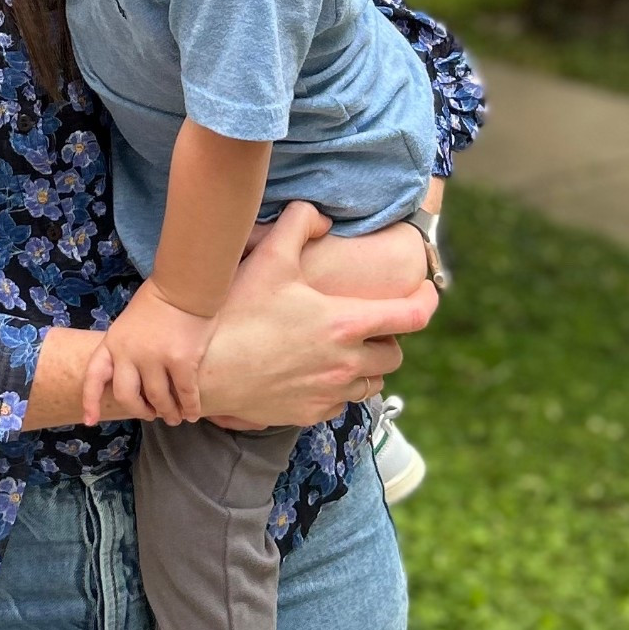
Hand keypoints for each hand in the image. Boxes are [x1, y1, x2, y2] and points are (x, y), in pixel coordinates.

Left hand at [83, 278, 217, 426]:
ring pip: (159, 400)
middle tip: (151, 415)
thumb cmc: (157, 302)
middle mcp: (129, 354)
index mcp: (113, 343)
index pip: (94, 376)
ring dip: (167, 412)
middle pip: (127, 397)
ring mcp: (155, 359)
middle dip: (139, 411)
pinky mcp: (182, 362)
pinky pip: (185, 394)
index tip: (90, 420)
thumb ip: (125, 349)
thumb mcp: (127, 324)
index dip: (90, 400)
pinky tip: (193, 414)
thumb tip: (134, 379)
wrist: (184, 286)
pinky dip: (189, 408)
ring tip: (175, 417)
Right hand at [200, 203, 435, 425]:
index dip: (428, 300)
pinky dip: (340, 389)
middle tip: (369, 324)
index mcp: (346, 323)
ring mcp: (329, 392)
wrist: (201, 371)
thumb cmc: (234, 314)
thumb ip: (299, 224)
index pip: (412, 316)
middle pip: (395, 354)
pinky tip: (318, 373)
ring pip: (372, 383)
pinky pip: (342, 404)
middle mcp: (346, 363)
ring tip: (345, 350)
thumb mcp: (268, 258)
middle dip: (389, 338)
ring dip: (367, 366)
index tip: (425, 291)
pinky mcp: (309, 414)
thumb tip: (321, 215)